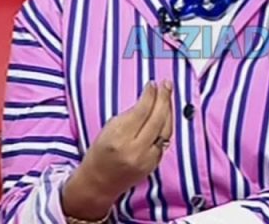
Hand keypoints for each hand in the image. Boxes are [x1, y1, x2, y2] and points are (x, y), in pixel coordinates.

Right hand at [62, 80, 173, 219]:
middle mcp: (135, 149)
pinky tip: (167, 115)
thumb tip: (148, 100)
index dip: (150, 95)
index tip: (153, 84)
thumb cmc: (100, 153)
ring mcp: (146, 159)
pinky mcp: (154, 165)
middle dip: (164, 98)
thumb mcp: (108, 129)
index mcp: (119, 138)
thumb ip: (128, 116)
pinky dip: (167, 126)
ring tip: (168, 96)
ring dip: (169, 110)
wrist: (99, 183)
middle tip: (166, 85)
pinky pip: (165, 140)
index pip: (141, 111)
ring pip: (165, 129)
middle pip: (157, 118)